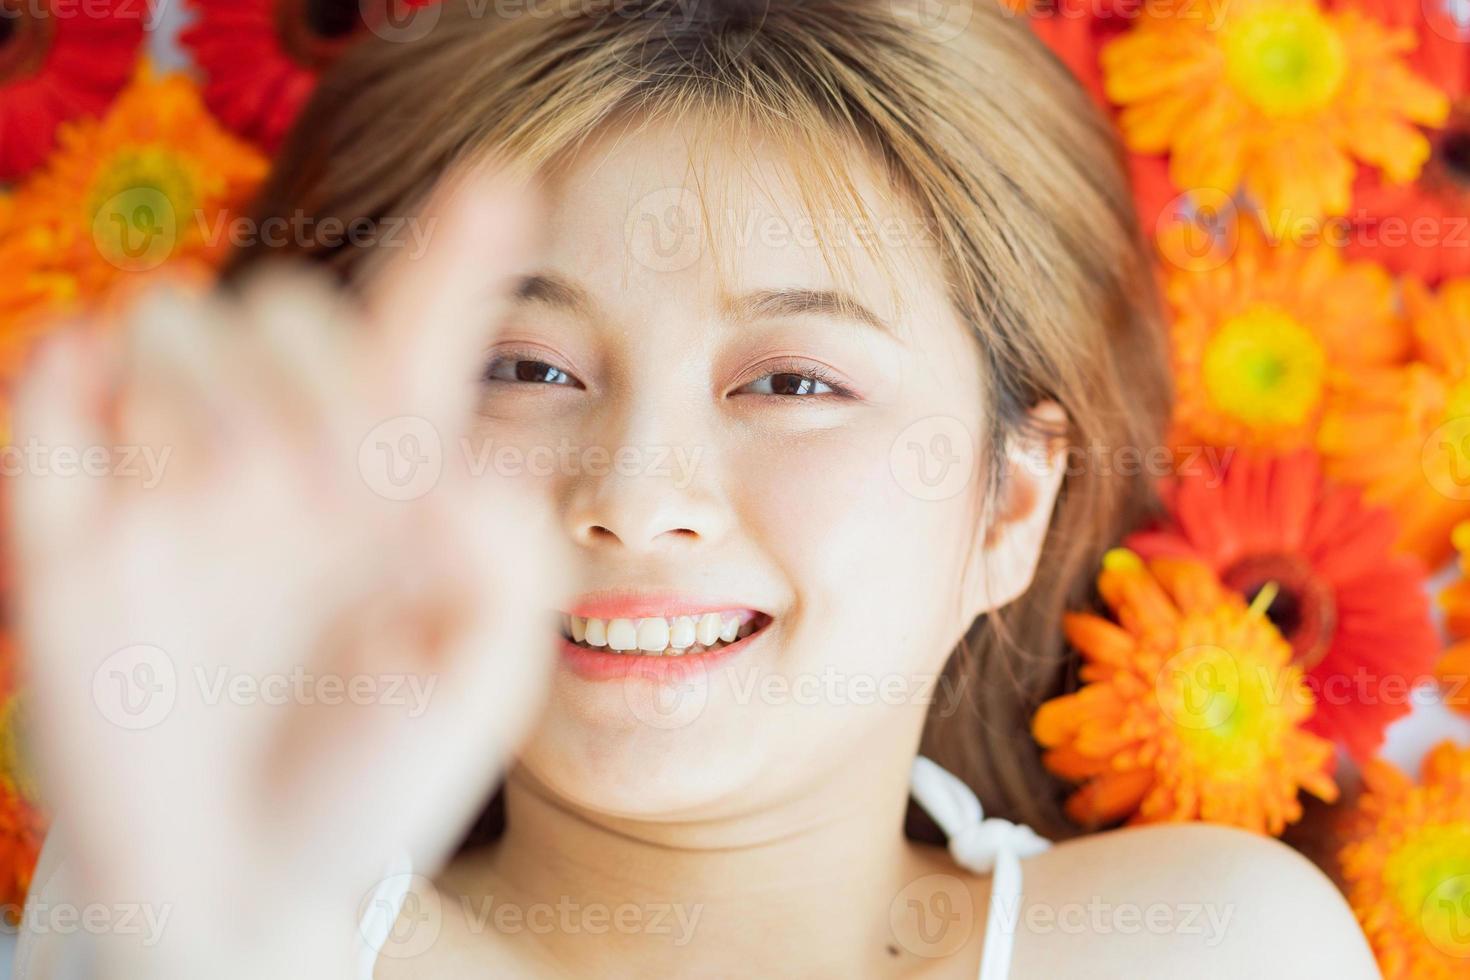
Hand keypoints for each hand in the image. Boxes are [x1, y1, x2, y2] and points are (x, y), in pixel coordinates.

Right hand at [7, 174, 567, 978]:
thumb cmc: (376, 786)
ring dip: (208, 381)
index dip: (457, 252)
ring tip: (238, 493)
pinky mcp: (70, 536)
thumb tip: (462, 454)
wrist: (247, 893)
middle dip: (313, 370)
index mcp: (393, 482)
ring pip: (169, 324)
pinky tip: (102, 407)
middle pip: (285, 310)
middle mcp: (283, 460)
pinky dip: (68, 375)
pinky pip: (48, 397)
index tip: (502, 184)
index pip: (421, 334)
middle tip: (340, 486)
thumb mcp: (480, 679)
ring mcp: (172, 489)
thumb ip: (502, 557)